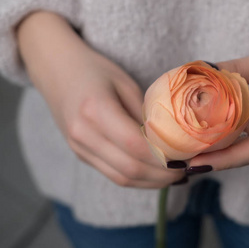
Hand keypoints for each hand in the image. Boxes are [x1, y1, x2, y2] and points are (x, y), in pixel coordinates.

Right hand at [17, 12, 184, 187]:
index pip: (136, 145)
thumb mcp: (126, 83)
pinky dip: (138, 178)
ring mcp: (79, 147)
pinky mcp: (81, 154)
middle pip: (129, 168)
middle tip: (187, 169)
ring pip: (121, 177)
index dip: (164, 157)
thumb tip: (174, 140)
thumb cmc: (95, 70)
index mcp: (95, 110)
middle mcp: (83, 134)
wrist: (57, 69)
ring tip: (176, 175)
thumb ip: (146, 113)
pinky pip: (112, 174)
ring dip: (152, 182)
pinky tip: (156, 173)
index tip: (188, 157)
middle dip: (163, 175)